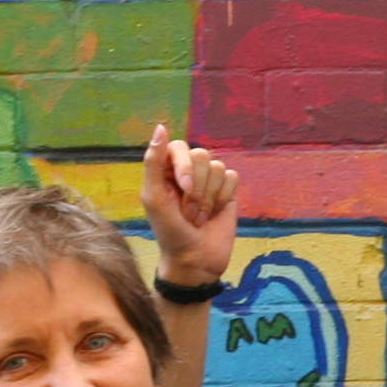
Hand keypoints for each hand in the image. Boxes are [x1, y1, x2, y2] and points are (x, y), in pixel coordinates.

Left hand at [141, 121, 242, 291]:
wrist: (195, 260)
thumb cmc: (169, 231)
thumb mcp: (154, 197)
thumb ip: (153, 162)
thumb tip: (160, 127)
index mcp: (166, 169)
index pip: (179, 146)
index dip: (185, 167)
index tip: (184, 189)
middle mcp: (188, 170)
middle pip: (201, 155)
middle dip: (197, 188)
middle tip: (189, 211)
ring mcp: (209, 180)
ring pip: (218, 167)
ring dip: (209, 197)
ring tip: (200, 216)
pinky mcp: (228, 191)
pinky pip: (232, 178)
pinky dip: (224, 198)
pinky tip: (216, 213)